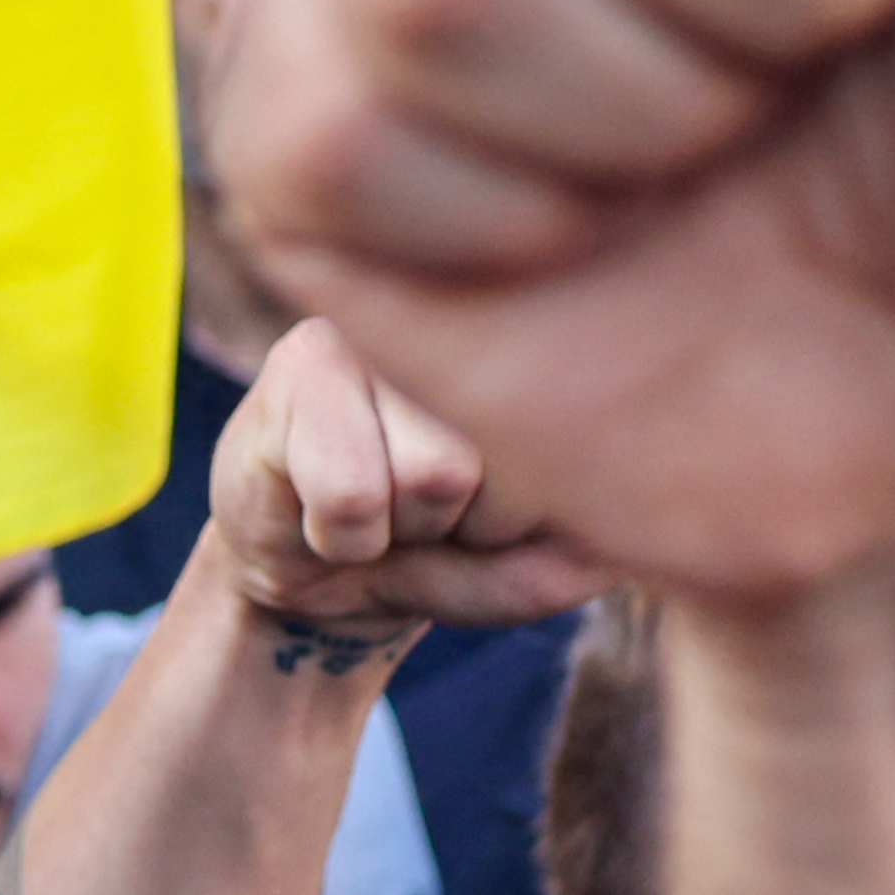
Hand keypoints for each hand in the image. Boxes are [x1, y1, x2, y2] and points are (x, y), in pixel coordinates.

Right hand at [186, 320, 597, 652]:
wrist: (305, 573)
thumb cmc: (427, 553)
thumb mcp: (516, 575)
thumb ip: (566, 564)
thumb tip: (591, 548)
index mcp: (553, 357)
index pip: (590, 461)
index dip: (534, 524)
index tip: (492, 517)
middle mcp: (482, 319)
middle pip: (515, 470)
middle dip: (472, 526)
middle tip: (426, 515)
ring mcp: (391, 326)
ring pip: (437, 476)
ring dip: (404, 530)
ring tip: (377, 507)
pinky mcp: (303, 358)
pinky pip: (350, 496)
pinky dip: (342, 538)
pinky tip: (320, 507)